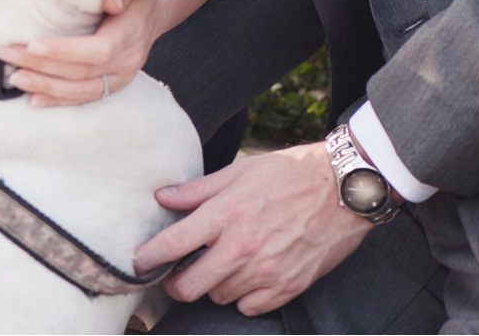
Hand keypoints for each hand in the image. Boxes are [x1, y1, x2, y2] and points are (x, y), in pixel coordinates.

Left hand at [0, 0, 209, 106]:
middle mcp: (126, 62)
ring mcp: (120, 78)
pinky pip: (83, 98)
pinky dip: (57, 100)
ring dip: (45, 86)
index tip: (33, 45)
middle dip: (41, 65)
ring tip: (15, 78)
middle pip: (80, 72)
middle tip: (8, 56)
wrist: (153, 14)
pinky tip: (34, 99)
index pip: (97, 50)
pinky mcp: (111, 86)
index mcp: (130, 34)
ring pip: (80, 91)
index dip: (65, 51)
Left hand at [134, 143, 370, 315]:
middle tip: (175, 273)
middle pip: (191, 285)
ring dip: (212, 285)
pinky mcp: (288, 287)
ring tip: (218, 265)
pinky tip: (245, 276)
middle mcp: (243, 247)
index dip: (149, 257)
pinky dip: (242, 296)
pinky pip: (250, 307)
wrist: (341, 190)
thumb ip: (198, 190)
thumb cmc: (287, 174)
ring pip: (220, 296)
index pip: (174, 244)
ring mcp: (266, 272)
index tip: (137, 262)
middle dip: (176, 283)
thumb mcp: (238, 171)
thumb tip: (162, 197)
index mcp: (226, 214)